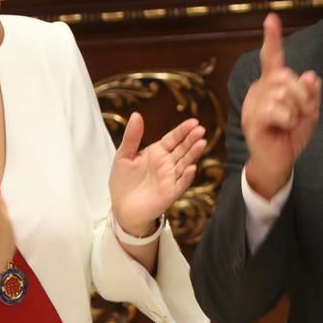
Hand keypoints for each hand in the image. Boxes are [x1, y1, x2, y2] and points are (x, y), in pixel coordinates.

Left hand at [109, 113, 206, 236]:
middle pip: (183, 149)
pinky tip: (192, 168)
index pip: (173, 138)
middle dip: (192, 139)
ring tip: (201, 143)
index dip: (183, 130)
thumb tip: (136, 114)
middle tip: (201, 130)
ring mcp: (170, 178)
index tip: (194, 122)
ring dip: (193, 154)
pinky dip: (187, 177)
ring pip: (185, 163)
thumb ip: (132, 136)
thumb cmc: (123, 182)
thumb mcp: (124, 155)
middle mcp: (167, 164)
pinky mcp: (170, 193)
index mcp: (157, 153)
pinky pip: (181, 184)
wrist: (121, 208)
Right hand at [242, 13, 321, 198]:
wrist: (279, 162)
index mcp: (272, 84)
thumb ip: (310, 94)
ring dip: (295, 111)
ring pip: (283, 93)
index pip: (272, 57)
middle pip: (286, 77)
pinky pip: (276, 110)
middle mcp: (259, 89)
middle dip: (302, 96)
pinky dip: (288, 120)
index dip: (272, 38)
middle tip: (300, 114)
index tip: (271, 19)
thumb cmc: (291, 135)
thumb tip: (309, 76)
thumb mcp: (308, 112)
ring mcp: (253, 104)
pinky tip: (282, 129)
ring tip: (289, 124)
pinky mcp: (252, 119)